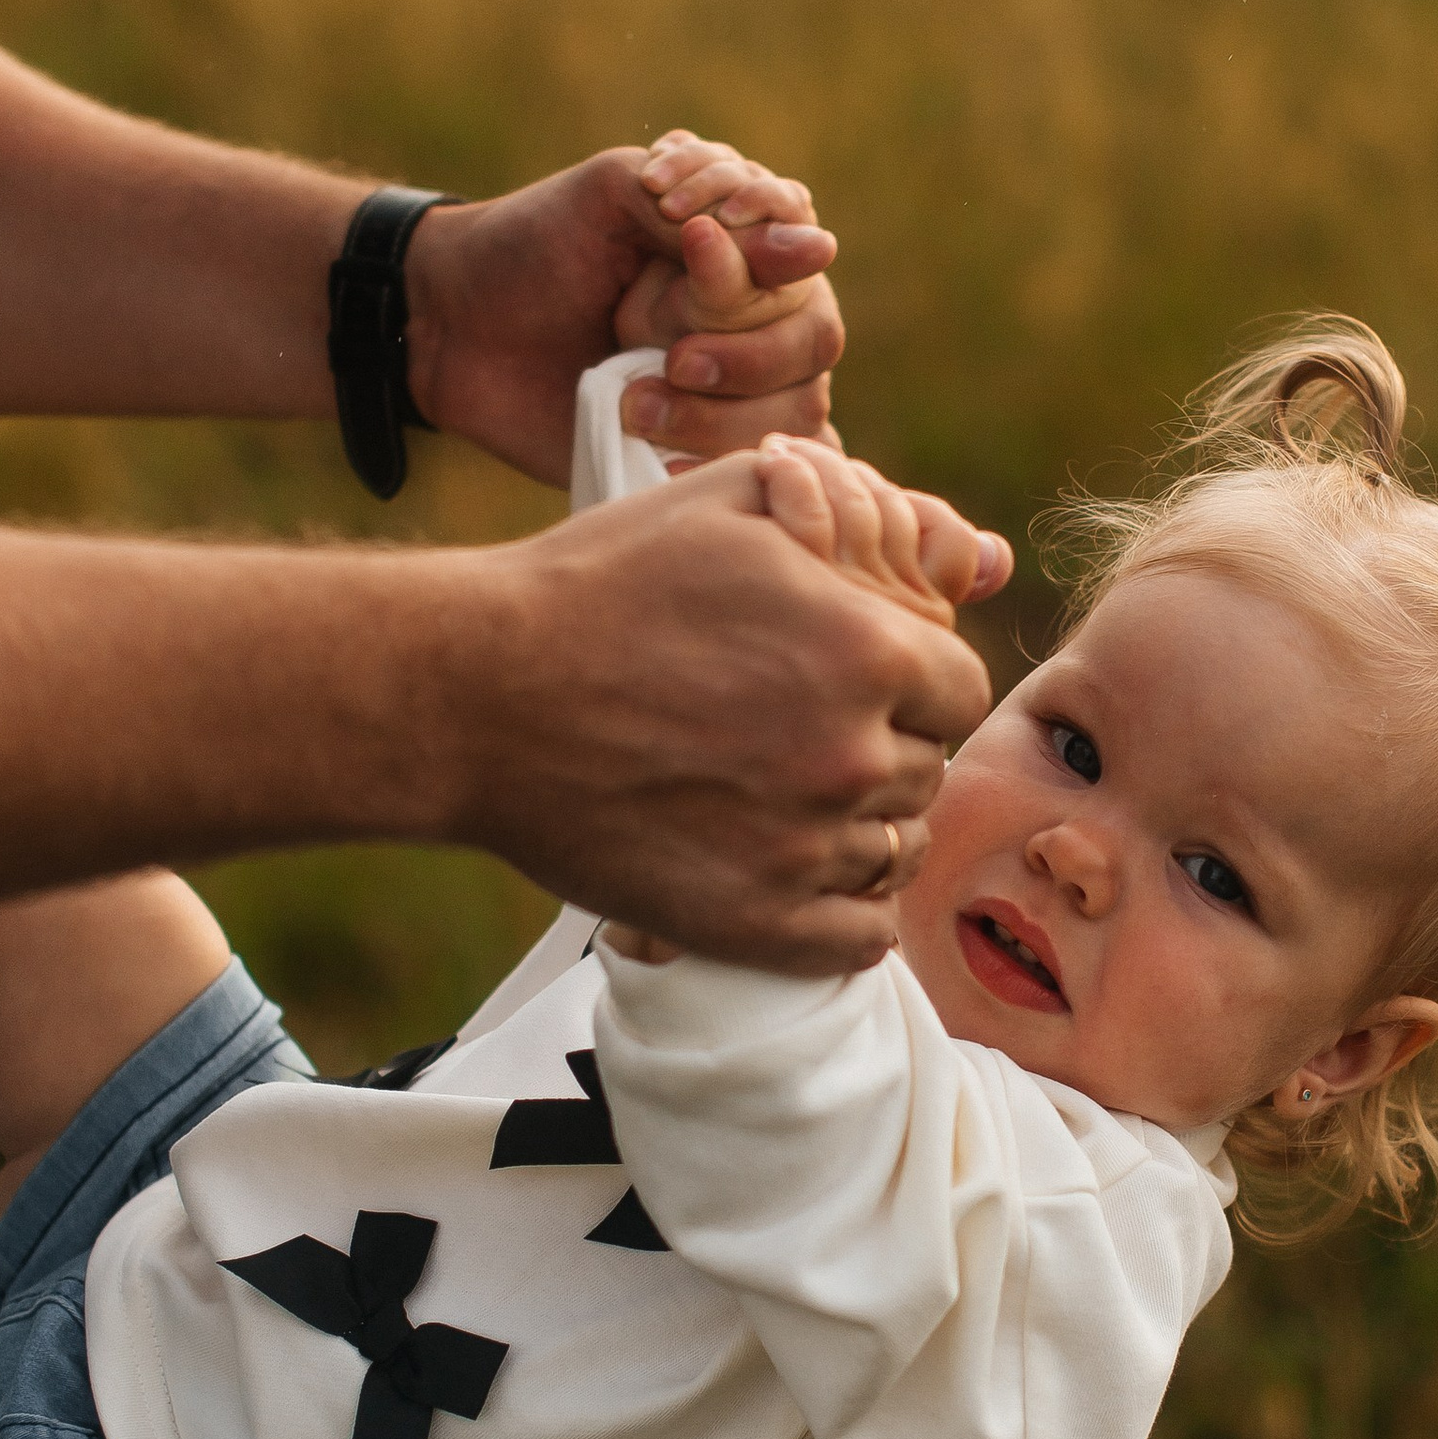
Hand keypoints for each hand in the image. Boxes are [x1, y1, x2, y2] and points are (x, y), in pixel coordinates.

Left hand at [403, 132, 842, 486]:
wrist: (450, 327)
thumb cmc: (532, 244)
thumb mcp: (616, 193)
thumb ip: (710, 208)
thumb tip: (818, 249)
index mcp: (740, 245)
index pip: (804, 254)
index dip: (763, 262)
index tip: (689, 242)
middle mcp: (751, 318)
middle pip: (813, 339)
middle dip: (746, 352)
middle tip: (670, 356)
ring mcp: (730, 389)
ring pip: (796, 411)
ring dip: (722, 412)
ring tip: (635, 403)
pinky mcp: (698, 448)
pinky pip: (758, 468)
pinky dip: (718, 463)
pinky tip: (660, 452)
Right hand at [457, 457, 992, 972]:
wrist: (476, 696)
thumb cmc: (594, 589)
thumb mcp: (725, 503)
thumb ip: (841, 505)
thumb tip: (924, 524)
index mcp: (866, 652)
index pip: (960, 687)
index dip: (915, 679)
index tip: (864, 679)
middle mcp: (850, 757)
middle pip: (927, 768)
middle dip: (883, 745)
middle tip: (804, 730)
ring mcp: (803, 849)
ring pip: (895, 851)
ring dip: (863, 825)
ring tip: (793, 796)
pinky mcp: (753, 923)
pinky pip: (860, 936)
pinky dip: (845, 908)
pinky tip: (799, 868)